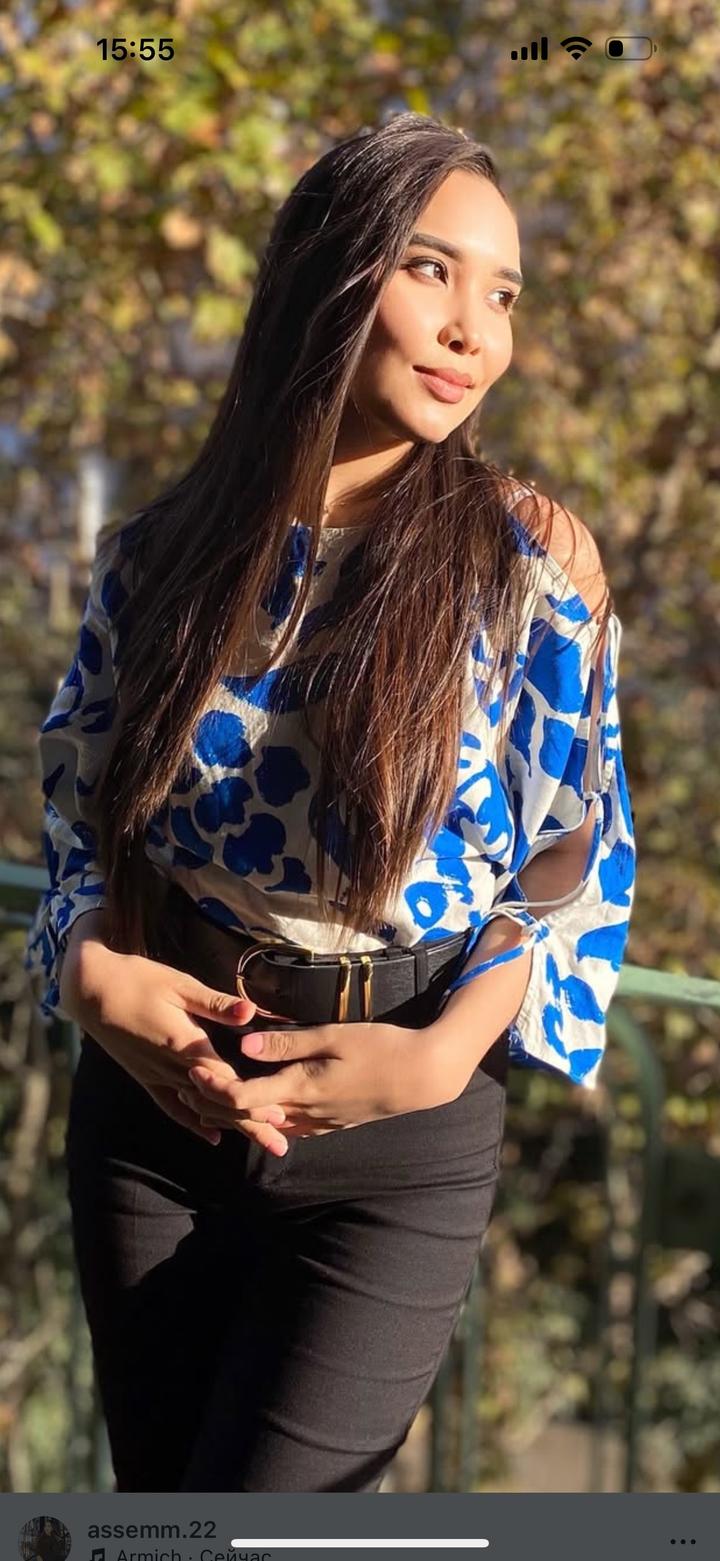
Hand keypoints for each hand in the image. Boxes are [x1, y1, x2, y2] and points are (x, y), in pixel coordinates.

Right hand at [59, 932, 290, 1154]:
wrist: (90, 990)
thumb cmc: (138, 980)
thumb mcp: (179, 985)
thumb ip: (215, 1004)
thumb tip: (251, 1012)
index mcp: (184, 1045)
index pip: (226, 1082)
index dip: (253, 1100)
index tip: (281, 1117)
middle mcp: (172, 1068)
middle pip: (217, 1103)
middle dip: (251, 1124)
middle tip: (280, 1144)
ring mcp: (157, 1076)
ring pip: (200, 1109)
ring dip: (231, 1125)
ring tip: (259, 1141)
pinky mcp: (145, 1077)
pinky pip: (171, 1107)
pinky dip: (193, 1123)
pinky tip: (212, 1137)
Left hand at [177, 1019, 463, 1139]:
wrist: (422, 1076)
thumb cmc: (380, 1047)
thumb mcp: (333, 1037)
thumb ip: (287, 1044)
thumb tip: (245, 1046)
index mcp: (302, 1089)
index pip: (244, 1098)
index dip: (214, 1087)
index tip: (192, 1068)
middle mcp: (306, 1113)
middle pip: (250, 1116)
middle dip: (215, 1104)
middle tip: (188, 1084)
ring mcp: (320, 1122)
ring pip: (268, 1124)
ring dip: (239, 1113)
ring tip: (211, 1098)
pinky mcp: (332, 1122)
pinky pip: (290, 1126)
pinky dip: (267, 1118)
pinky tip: (259, 1108)